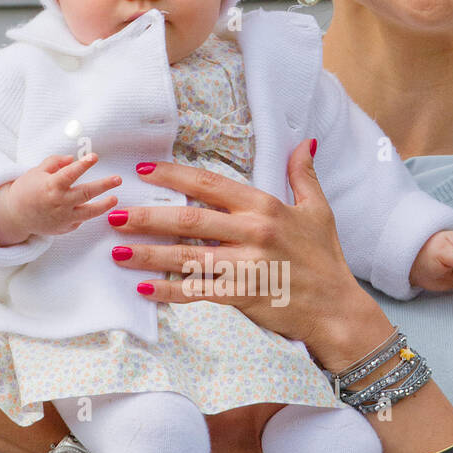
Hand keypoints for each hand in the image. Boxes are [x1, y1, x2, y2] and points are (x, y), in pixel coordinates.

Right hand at [2, 153, 122, 240]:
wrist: (15, 216)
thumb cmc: (27, 190)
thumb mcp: (37, 171)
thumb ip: (55, 162)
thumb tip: (72, 158)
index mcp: (51, 186)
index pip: (70, 174)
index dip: (83, 165)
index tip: (94, 157)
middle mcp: (59, 202)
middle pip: (86, 193)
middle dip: (104, 185)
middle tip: (118, 179)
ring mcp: (64, 217)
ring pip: (89, 212)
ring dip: (104, 205)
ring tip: (115, 198)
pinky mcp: (66, 227)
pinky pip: (81, 219)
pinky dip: (87, 212)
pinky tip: (92, 206)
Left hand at [106, 141, 371, 360]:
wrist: (337, 310)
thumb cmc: (326, 261)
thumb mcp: (318, 211)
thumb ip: (303, 176)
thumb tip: (305, 142)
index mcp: (265, 207)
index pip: (209, 183)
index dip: (173, 175)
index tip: (143, 171)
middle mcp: (252, 232)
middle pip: (189, 219)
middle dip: (147, 216)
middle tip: (115, 214)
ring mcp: (246, 266)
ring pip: (186, 256)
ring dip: (148, 254)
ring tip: (118, 251)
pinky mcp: (242, 296)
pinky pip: (197, 292)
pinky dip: (169, 291)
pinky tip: (144, 288)